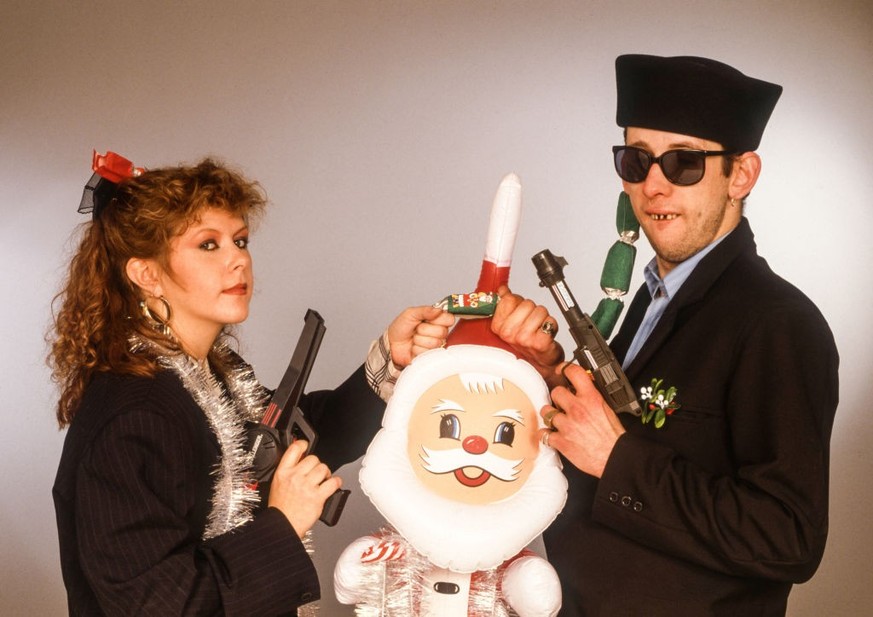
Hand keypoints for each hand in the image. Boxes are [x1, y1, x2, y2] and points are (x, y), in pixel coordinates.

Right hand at [267, 440, 340, 537]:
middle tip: (317, 473)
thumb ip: (288, 472)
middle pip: (313, 459)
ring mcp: (306, 486)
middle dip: (317, 465)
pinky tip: (334, 484)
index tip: (306, 445)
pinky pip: (333, 482)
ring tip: (324, 480)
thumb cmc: (280, 509)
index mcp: (283, 472)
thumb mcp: (277, 484)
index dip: (303, 444)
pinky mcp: (317, 497)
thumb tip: (300, 462)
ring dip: (326, 473)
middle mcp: (295, 477)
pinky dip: (336, 482)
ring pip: (323, 468)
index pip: (294, 449)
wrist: (282, 525)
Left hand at [387, 305, 454, 367]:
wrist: (391, 344)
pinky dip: (416, 349)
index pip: (449, 319)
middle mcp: (439, 333)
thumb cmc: (400, 328)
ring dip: (419, 340)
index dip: (439, 319)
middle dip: (424, 330)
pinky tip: (413, 347)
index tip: (428, 319)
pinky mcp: (430, 356)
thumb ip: (425, 310)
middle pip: (442, 332)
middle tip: (416, 329)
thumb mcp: (410, 313)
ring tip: (413, 338)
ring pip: (434, 342)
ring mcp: (435, 345)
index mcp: (437, 320)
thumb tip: (438, 310)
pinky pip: (428, 352)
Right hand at [491, 285, 564, 384]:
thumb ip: (505, 304)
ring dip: (542, 317)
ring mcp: (523, 338)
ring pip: (540, 310)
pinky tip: (545, 333)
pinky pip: (550, 321)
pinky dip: (552, 325)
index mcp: (497, 327)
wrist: (540, 364)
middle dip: (532, 310)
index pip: (509, 299)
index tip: (518, 313)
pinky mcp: (540, 342)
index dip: (518, 302)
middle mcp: (508, 333)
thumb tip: (502, 289)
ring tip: (538, 329)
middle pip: (526, 303)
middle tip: (530, 324)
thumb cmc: (525, 344)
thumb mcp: (510, 323)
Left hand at [540, 362, 624, 477]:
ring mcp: (567, 425)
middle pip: (556, 392)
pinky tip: (553, 435)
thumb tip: (584, 385)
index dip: (565, 369)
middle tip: (563, 404)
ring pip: (546, 411)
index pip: (574, 372)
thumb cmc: (613, 437)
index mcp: (591, 398)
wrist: (614, 457)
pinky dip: (547, 435)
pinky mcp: (561, 441)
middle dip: (558, 398)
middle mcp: (577, 409)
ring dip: (551, 415)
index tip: (561, 371)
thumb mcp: (608, 408)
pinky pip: (543, 433)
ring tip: (558, 420)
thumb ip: (593, 395)